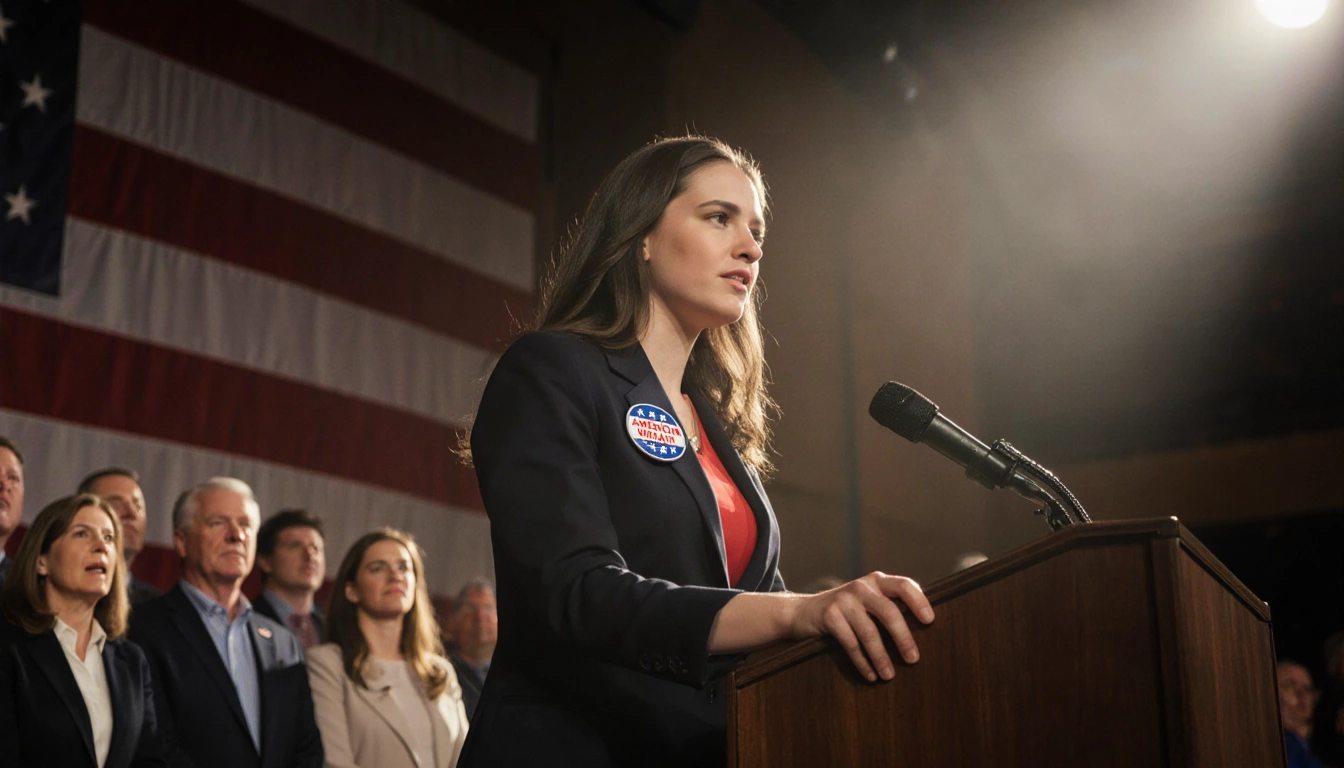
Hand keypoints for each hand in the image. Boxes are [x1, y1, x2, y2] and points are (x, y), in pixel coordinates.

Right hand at [789, 572, 933, 681]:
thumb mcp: (868, 602)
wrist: (804, 612)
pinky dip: (862, 662)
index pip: (904, 585)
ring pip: (869, 632)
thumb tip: (924, 632)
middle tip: (913, 660)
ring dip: (881, 657)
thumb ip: (890, 607)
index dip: (919, 602)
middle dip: (903, 638)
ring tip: (889, 675)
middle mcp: (862, 587)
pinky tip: (870, 675)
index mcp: (877, 581)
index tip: (929, 621)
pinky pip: (851, 643)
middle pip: (889, 612)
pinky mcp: (829, 616)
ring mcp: (844, 600)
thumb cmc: (847, 611)